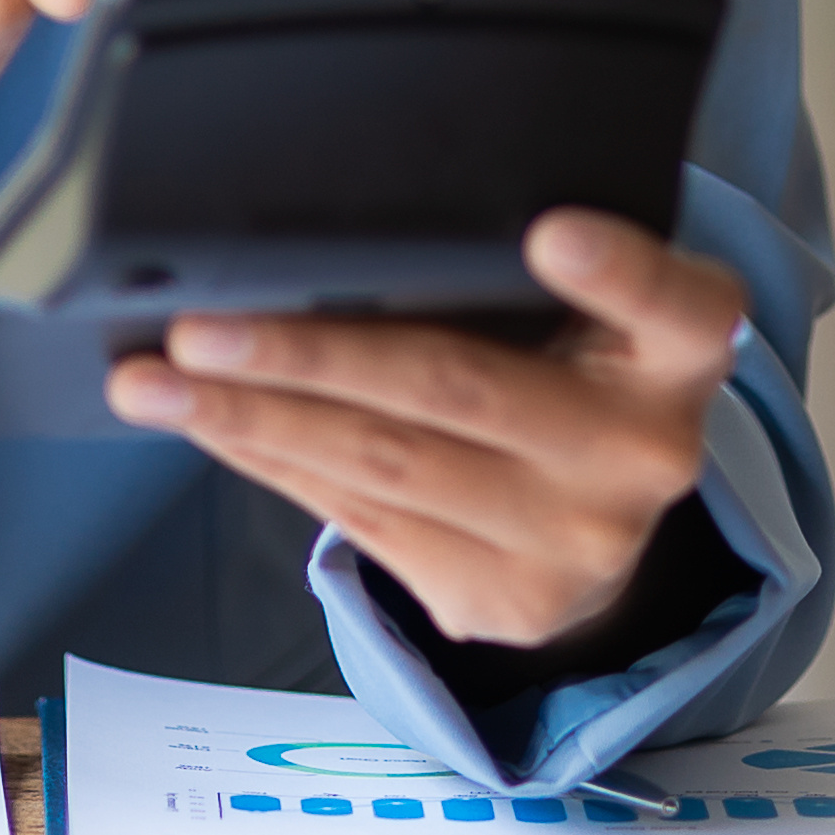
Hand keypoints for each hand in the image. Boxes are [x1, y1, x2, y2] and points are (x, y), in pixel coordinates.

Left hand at [104, 208, 742, 650]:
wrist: (610, 533)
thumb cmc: (576, 370)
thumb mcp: (595, 312)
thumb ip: (514, 270)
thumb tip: (320, 232)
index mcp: (680, 354)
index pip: (673, 303)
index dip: (615, 270)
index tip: (548, 231)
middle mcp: (643, 455)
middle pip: (460, 388)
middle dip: (310, 355)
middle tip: (200, 330)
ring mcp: (573, 543)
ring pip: (386, 469)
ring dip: (252, 422)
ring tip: (154, 384)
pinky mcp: (501, 603)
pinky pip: (360, 522)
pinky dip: (274, 465)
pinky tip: (212, 428)